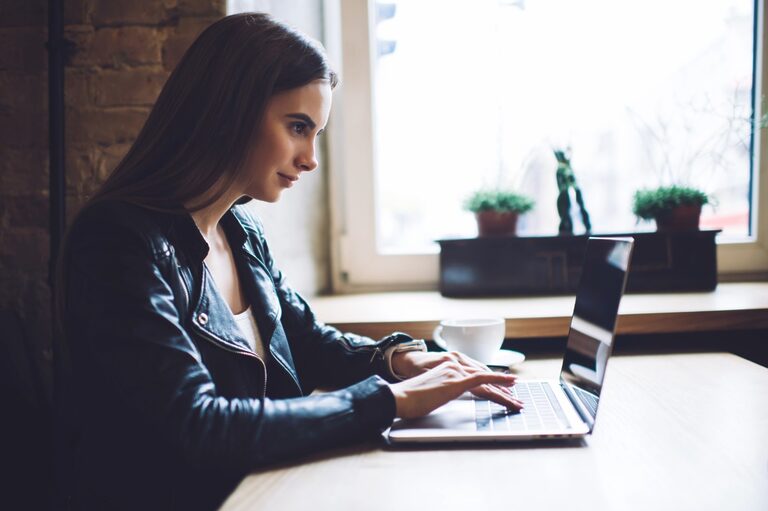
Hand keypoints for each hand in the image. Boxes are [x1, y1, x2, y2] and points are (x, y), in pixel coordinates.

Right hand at [388, 360, 521, 418]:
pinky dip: (499, 381)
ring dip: (504, 392)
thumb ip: (444, 389)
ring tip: (517, 401)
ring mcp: (455, 370)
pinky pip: (483, 380)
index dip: (490, 383)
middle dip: (501, 389)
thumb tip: (447, 397)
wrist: (400, 397)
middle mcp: (453, 364)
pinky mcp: (457, 380)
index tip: (503, 391)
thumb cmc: (411, 398)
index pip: (475, 374)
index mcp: (448, 366)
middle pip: (484, 377)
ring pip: (486, 380)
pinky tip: (510, 384)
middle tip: (515, 398)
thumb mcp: (432, 390)